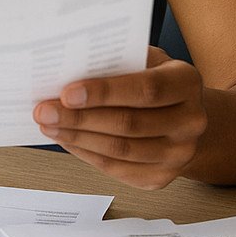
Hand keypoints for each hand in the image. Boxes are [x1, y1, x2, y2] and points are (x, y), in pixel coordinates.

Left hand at [31, 47, 207, 189]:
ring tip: (48, 124)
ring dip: (77, 137)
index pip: (146, 90)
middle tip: (44, 110)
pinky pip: (117, 169)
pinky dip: (85, 153)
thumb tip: (69, 64)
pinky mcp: (161, 177)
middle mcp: (191, 121)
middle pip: (129, 124)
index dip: (104, 92)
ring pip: (120, 150)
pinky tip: (65, 138)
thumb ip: (116, 59)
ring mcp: (179, 154)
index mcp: (186, 82)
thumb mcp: (143, 58)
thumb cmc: (152, 78)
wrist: (181, 114)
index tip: (67, 92)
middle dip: (80, 118)